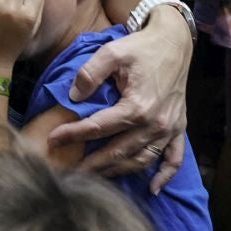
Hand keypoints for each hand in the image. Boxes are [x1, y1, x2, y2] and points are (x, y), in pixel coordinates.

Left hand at [48, 9, 191, 191]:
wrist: (174, 41)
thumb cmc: (141, 46)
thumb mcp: (112, 51)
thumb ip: (89, 73)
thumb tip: (72, 97)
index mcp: (137, 106)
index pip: (98, 127)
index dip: (73, 134)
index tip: (52, 140)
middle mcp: (154, 123)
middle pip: (118, 152)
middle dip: (92, 165)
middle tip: (70, 173)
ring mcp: (168, 128)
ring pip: (141, 160)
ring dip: (118, 172)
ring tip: (96, 179)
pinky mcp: (178, 127)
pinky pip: (174, 158)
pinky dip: (165, 176)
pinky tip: (153, 189)